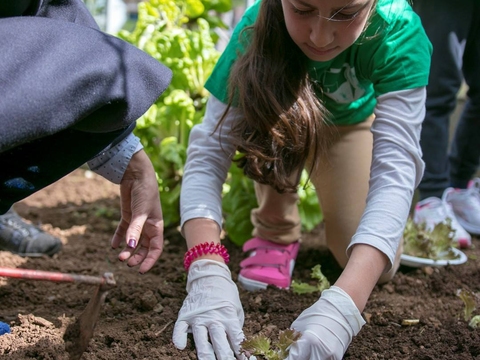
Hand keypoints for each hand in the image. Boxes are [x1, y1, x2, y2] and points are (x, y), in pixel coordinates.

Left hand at [111, 149, 163, 272]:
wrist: (137, 174)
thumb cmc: (145, 192)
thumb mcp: (140, 212)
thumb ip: (135, 230)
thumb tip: (130, 247)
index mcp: (156, 227)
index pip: (156, 249)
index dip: (149, 261)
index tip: (140, 271)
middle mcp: (148, 226)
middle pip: (144, 248)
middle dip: (136, 257)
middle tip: (125, 262)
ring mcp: (138, 222)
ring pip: (133, 241)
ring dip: (127, 250)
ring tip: (118, 256)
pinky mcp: (128, 216)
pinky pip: (123, 231)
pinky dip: (118, 238)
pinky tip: (112, 245)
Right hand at [173, 260, 245, 359]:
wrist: (209, 276)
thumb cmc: (225, 295)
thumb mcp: (236, 309)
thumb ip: (235, 327)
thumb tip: (239, 347)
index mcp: (229, 317)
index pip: (237, 339)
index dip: (242, 353)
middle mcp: (214, 319)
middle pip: (219, 343)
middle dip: (225, 357)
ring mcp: (199, 317)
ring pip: (201, 340)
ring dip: (206, 354)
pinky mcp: (185, 315)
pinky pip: (180, 327)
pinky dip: (179, 336)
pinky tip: (180, 346)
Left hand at [285, 286, 365, 359]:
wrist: (340, 312)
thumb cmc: (317, 315)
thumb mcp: (299, 325)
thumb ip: (292, 342)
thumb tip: (285, 354)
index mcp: (310, 340)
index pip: (294, 359)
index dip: (287, 359)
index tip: (285, 357)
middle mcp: (321, 351)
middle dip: (297, 358)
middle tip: (293, 355)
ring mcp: (330, 356)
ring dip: (307, 358)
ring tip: (303, 353)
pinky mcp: (336, 358)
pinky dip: (315, 358)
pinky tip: (311, 353)